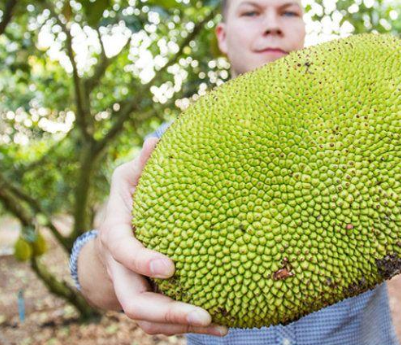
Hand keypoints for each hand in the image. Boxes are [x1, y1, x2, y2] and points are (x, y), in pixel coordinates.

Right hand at [96, 137, 227, 336]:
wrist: (112, 234)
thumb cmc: (126, 200)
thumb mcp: (129, 177)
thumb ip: (142, 164)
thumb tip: (156, 140)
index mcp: (116, 234)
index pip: (123, 251)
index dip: (142, 261)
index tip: (170, 267)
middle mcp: (122, 269)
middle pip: (134, 302)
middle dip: (167, 313)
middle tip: (202, 313)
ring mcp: (134, 287)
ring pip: (149, 321)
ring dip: (182, 327)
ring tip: (220, 324)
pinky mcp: (149, 299)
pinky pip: (163, 322)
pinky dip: (188, 327)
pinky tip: (222, 324)